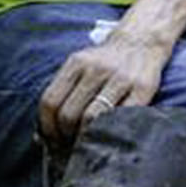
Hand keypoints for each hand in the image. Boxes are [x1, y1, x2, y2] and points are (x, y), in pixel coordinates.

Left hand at [38, 28, 169, 143]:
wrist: (142, 40)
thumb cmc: (106, 62)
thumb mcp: (80, 66)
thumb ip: (63, 92)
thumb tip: (42, 135)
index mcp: (77, 63)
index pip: (50, 101)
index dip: (47, 127)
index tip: (52, 139)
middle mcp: (97, 69)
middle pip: (69, 113)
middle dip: (66, 135)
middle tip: (71, 146)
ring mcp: (121, 77)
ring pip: (93, 117)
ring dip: (86, 138)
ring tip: (88, 145)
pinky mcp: (143, 87)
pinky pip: (122, 117)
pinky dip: (112, 131)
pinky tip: (109, 136)